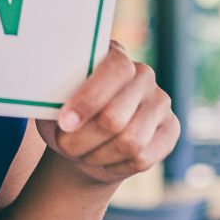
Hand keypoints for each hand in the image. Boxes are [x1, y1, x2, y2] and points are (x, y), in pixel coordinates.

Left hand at [37, 42, 179, 183]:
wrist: (85, 144)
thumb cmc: (65, 116)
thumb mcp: (53, 101)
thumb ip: (53, 93)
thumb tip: (48, 96)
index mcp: (114, 53)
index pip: (114, 69)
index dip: (88, 99)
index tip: (64, 123)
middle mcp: (143, 73)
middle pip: (116, 116)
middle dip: (84, 139)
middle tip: (65, 145)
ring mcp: (160, 101)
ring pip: (130, 142)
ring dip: (97, 155)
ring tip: (81, 152)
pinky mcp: (171, 129)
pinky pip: (144, 158)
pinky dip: (116, 165)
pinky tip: (103, 158)